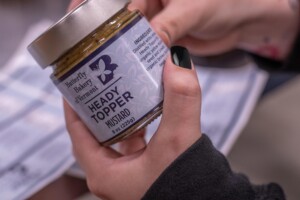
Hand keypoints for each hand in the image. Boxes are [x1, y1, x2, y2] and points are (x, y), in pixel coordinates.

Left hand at [64, 47, 201, 199]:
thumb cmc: (185, 189)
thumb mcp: (178, 141)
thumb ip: (180, 99)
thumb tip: (177, 60)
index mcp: (103, 172)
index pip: (76, 129)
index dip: (75, 101)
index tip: (78, 79)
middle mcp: (111, 175)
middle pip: (94, 131)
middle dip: (100, 103)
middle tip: (104, 78)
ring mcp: (126, 175)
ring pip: (116, 137)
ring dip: (121, 113)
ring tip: (126, 89)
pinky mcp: (143, 172)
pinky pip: (134, 143)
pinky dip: (138, 125)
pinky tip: (148, 111)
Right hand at [129, 0, 298, 59]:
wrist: (243, 19)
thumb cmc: (222, 2)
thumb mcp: (191, 10)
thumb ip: (167, 26)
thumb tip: (146, 43)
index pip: (131, 10)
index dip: (124, 28)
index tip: (119, 49)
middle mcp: (155, 7)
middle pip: (135, 28)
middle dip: (132, 45)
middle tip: (126, 65)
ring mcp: (162, 25)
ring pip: (145, 41)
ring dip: (143, 55)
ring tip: (136, 72)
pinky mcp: (170, 40)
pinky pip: (157, 51)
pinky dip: (155, 61)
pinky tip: (151, 71)